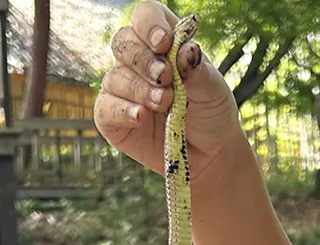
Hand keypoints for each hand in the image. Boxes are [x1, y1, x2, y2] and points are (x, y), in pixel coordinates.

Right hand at [93, 2, 248, 187]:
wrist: (210, 154)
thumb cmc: (211, 112)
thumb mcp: (213, 88)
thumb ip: (197, 68)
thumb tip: (185, 49)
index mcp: (163, 43)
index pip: (145, 16)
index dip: (149, 24)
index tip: (164, 43)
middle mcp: (138, 61)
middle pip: (123, 42)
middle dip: (143, 59)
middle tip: (165, 77)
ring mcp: (122, 89)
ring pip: (115, 76)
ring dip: (140, 89)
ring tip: (166, 104)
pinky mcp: (112, 117)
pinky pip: (106, 108)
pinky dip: (123, 111)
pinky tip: (141, 117)